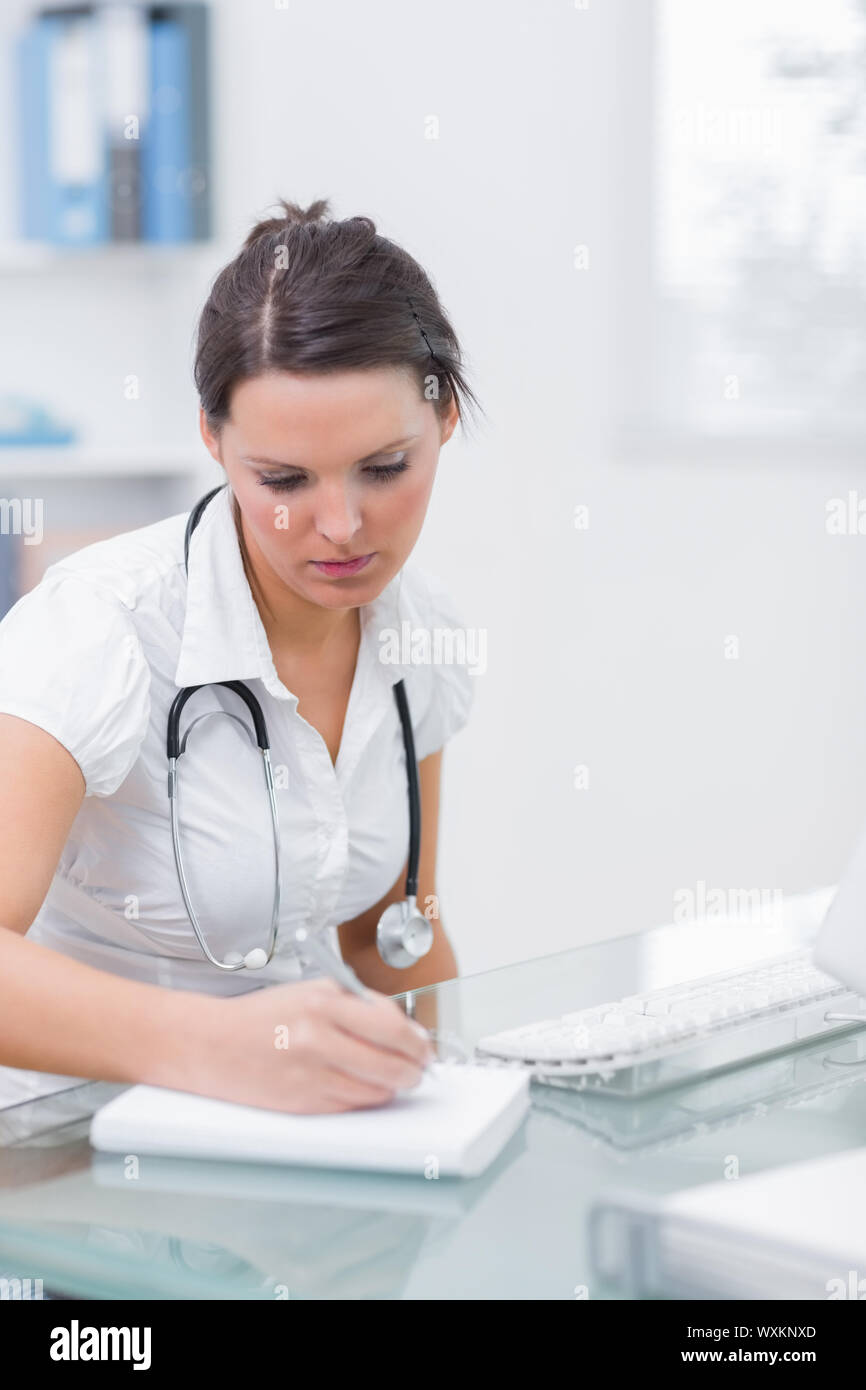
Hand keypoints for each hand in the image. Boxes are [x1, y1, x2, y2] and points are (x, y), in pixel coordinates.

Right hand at [182, 978, 435, 1113]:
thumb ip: (357, 1004)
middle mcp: (318, 1039)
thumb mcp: (311, 991)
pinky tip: (359, 1086)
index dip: (417, 1042)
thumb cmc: (262, 1016)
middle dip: (414, 1070)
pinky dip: (363, 1098)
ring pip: (375, 1090)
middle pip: (391, 1065)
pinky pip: (351, 1106)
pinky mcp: (302, 1103)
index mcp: (323, 1003)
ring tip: (392, 1078)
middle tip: (418, 1069)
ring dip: (391, 1087)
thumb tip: (402, 1028)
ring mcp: (310, 1075)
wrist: (210, 1044)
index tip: (423, 1046)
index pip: (392, 1027)